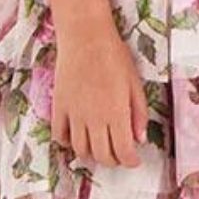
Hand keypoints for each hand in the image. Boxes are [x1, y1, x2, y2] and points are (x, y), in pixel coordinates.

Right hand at [51, 29, 148, 167]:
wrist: (85, 37)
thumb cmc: (114, 56)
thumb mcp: (135, 83)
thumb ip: (138, 113)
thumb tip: (139, 138)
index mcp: (117, 113)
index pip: (123, 152)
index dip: (130, 161)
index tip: (134, 159)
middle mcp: (94, 119)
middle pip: (102, 156)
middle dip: (114, 160)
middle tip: (119, 154)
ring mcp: (74, 114)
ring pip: (81, 150)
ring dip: (92, 154)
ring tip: (100, 147)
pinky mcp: (59, 107)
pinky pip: (60, 136)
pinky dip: (68, 143)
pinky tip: (78, 136)